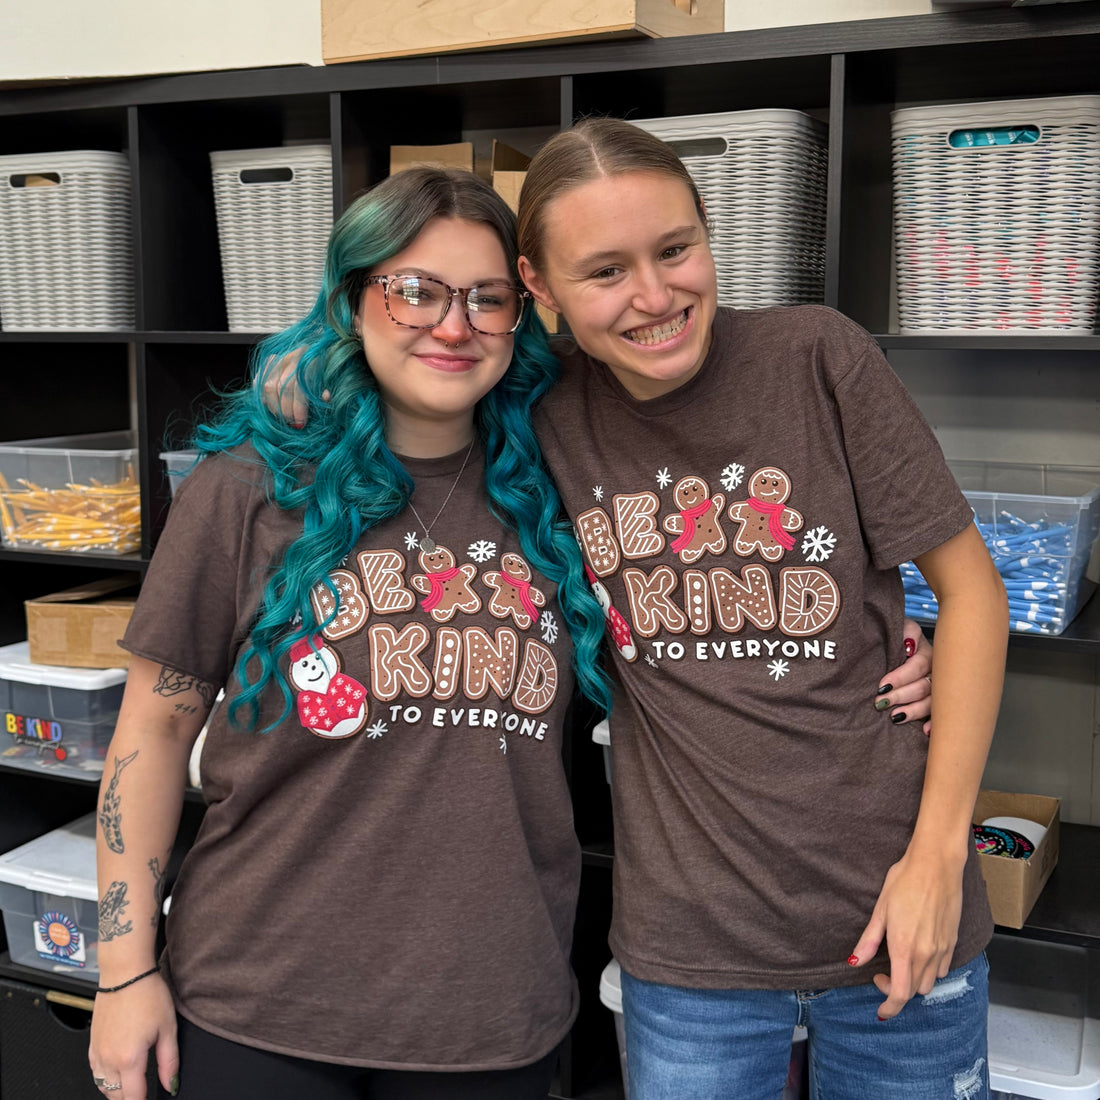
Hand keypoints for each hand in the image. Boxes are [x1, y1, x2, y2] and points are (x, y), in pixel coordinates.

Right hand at [90, 975, 178, 1098]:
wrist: (125, 973)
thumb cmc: (147, 994)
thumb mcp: (167, 1028)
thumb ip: (169, 1061)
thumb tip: (171, 1084)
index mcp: (129, 1059)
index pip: (134, 1097)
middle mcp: (109, 1059)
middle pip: (116, 1096)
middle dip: (130, 1099)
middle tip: (142, 1094)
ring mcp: (97, 1052)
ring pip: (103, 1086)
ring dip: (117, 1092)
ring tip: (132, 1088)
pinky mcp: (92, 1044)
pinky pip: (95, 1072)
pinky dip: (104, 1079)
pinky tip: (116, 1074)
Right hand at [258, 347, 327, 426]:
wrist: (316, 360)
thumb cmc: (324, 376)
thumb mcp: (330, 383)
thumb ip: (326, 392)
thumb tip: (326, 397)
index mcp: (309, 359)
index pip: (298, 385)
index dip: (298, 408)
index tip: (301, 424)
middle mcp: (290, 356)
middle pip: (281, 387)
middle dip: (285, 410)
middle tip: (291, 424)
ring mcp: (277, 359)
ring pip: (267, 387)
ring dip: (274, 407)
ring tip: (283, 418)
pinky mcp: (266, 364)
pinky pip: (259, 384)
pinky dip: (265, 398)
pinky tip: (275, 407)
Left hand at [847, 843, 963, 1019]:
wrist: (936, 865)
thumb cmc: (904, 882)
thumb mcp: (880, 909)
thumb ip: (869, 940)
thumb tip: (855, 962)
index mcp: (904, 948)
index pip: (900, 993)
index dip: (890, 1006)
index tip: (881, 1009)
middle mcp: (926, 954)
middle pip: (915, 991)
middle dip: (897, 991)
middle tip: (882, 973)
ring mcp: (943, 949)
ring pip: (930, 983)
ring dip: (914, 982)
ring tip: (900, 962)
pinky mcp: (953, 942)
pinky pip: (943, 969)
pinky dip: (930, 971)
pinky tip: (919, 954)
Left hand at [876, 618, 932, 733]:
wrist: (895, 645)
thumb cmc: (895, 637)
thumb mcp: (899, 628)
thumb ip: (904, 631)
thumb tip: (908, 645)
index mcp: (928, 652)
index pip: (918, 666)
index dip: (901, 676)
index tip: (882, 685)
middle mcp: (936, 671)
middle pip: (924, 686)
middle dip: (902, 696)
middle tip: (881, 703)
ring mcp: (938, 688)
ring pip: (932, 702)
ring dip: (914, 711)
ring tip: (895, 717)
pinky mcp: (936, 702)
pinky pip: (939, 714)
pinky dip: (933, 724)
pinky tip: (925, 731)